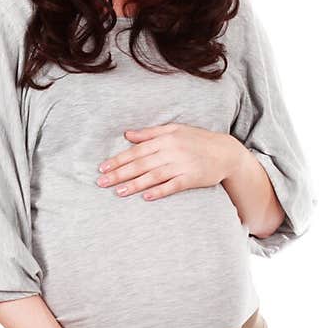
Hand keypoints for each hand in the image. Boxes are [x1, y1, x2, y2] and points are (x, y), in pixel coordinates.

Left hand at [95, 124, 238, 200]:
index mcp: (165, 138)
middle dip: (119, 173)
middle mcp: (171, 151)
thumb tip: (127, 134)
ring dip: (134, 184)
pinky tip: (145, 197)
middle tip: (102, 182)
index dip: (118, 159)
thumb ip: (150, 133)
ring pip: (153, 176)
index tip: (103, 168)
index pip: (136, 150)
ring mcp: (181, 165)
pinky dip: (159, 191)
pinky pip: (172, 186)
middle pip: (141, 163)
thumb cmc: (197, 140)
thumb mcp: (174, 130)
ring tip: (118, 192)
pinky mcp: (191, 178)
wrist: (226, 152)